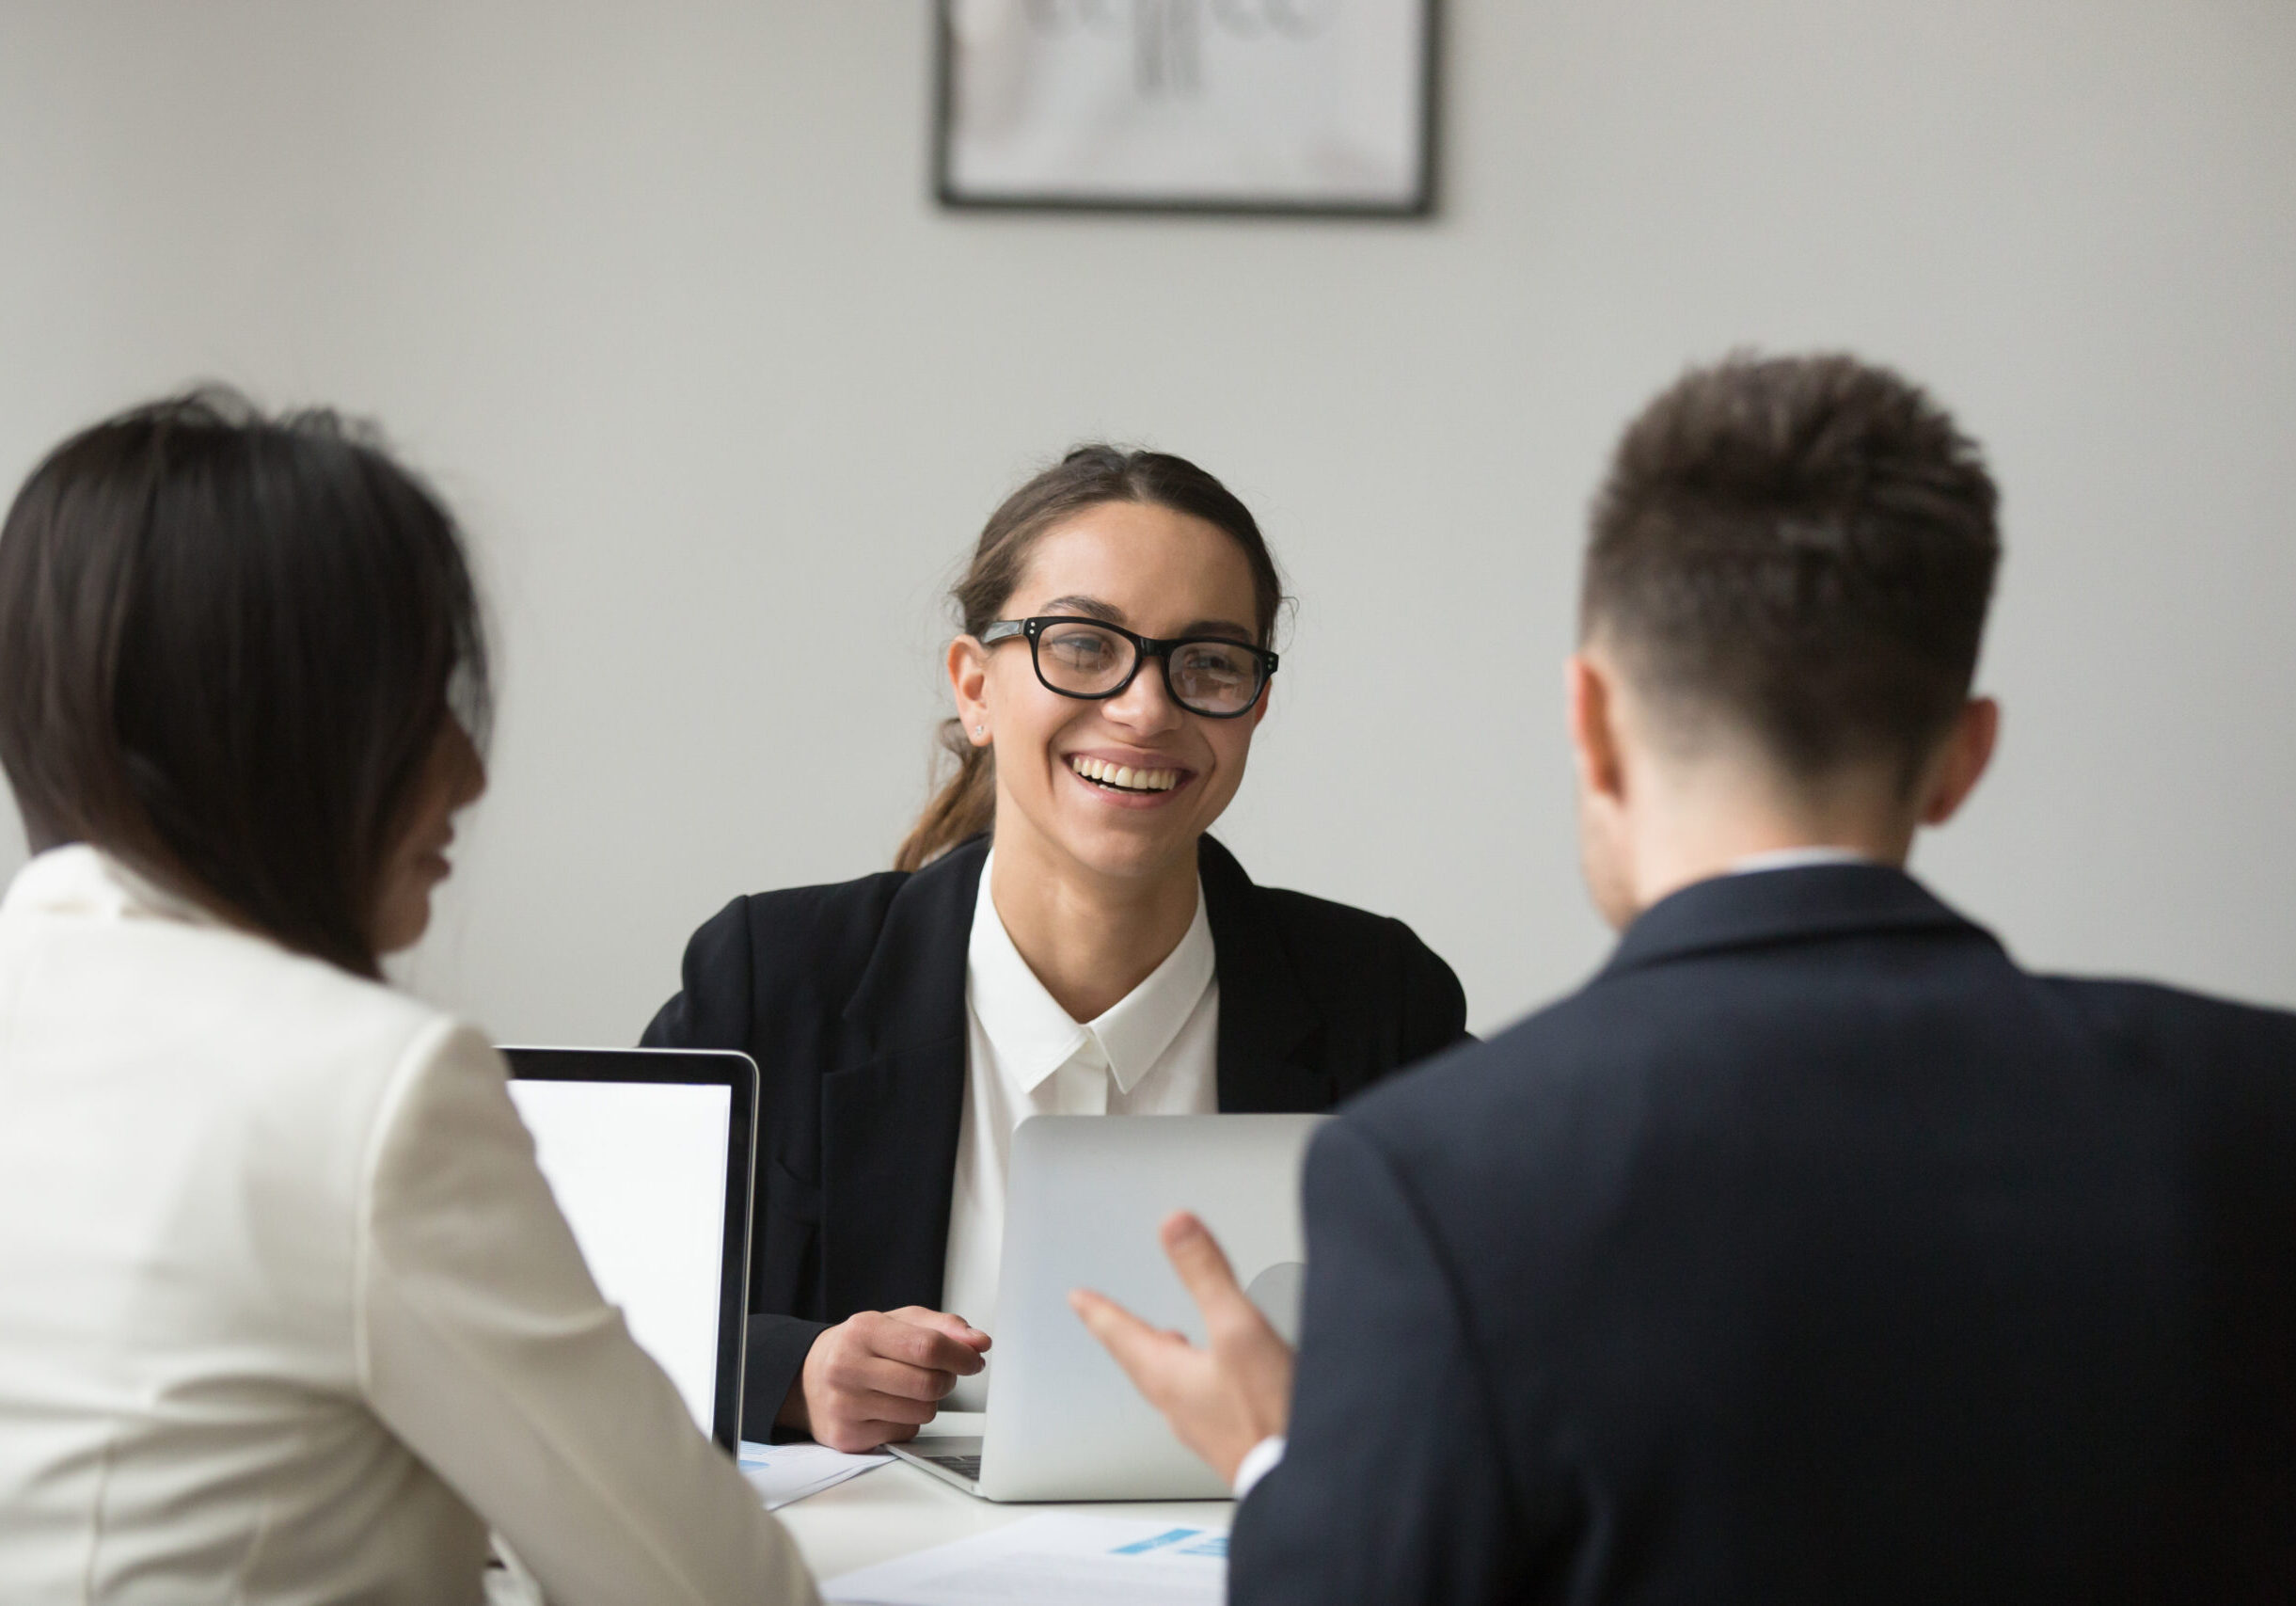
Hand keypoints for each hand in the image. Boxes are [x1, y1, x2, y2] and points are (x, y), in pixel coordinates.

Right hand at [780, 1307, 990, 1452]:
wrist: (807, 1379)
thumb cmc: (860, 1347)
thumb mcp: (897, 1323)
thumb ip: (942, 1327)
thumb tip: (979, 1342)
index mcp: (863, 1330)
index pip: (928, 1346)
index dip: (961, 1355)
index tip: (974, 1359)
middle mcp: (847, 1367)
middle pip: (928, 1384)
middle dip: (947, 1380)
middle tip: (941, 1374)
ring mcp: (845, 1405)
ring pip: (922, 1412)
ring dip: (928, 1402)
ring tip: (909, 1389)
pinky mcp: (847, 1437)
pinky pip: (905, 1434)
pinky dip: (908, 1422)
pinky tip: (889, 1407)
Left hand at [1069, 1211, 1293, 1484]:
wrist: (1300, 1476)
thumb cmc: (1267, 1415)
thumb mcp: (1237, 1329)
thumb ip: (1206, 1275)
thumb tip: (1175, 1226)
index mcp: (1168, 1375)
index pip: (1120, 1334)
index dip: (1099, 1310)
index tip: (1078, 1298)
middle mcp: (1178, 1405)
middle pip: (1140, 1360)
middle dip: (1125, 1334)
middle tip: (1107, 1320)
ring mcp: (1203, 1427)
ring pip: (1169, 1382)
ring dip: (1161, 1356)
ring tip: (1162, 1340)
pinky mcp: (1230, 1439)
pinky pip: (1197, 1400)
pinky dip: (1194, 1377)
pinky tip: (1216, 1378)